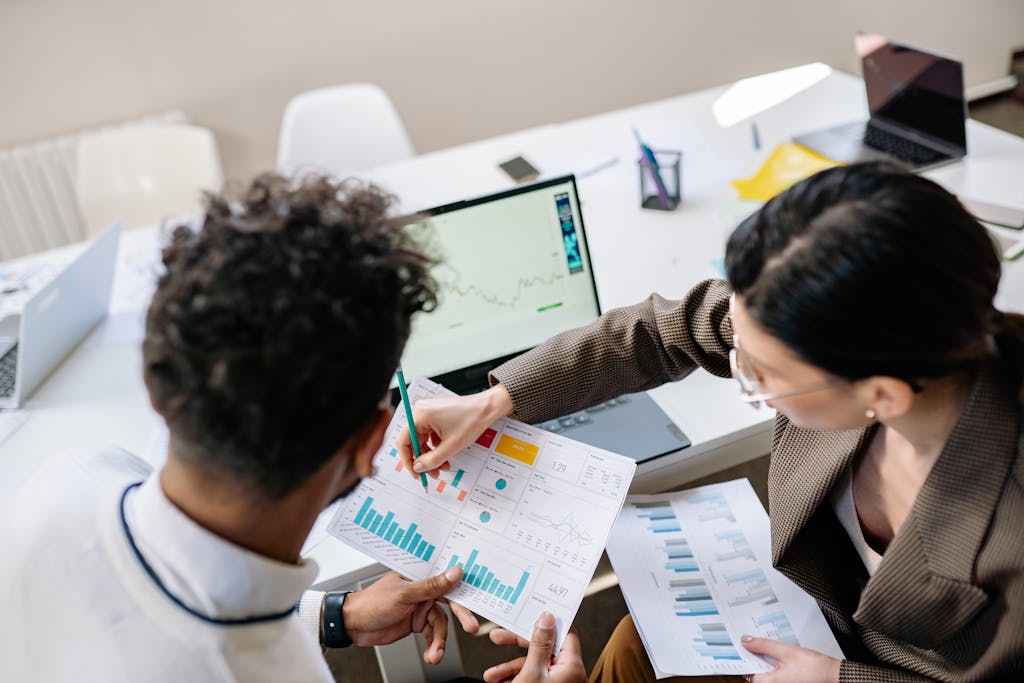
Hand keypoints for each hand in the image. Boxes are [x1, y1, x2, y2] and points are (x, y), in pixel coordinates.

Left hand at [341, 566, 478, 663]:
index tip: (477, 599)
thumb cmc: (372, 602)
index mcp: (419, 574)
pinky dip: (433, 646)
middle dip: (460, 616)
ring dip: (439, 640)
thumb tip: (455, 572)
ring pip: (441, 623)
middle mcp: (422, 589)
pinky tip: (431, 655)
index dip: (464, 588)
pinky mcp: (416, 623)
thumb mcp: (404, 594)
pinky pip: (432, 634)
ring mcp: (420, 607)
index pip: (447, 579)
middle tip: (471, 627)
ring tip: (435, 655)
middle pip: (449, 602)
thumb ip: (431, 585)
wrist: (352, 625)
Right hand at [395, 384, 512, 477]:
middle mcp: (421, 412)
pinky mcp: (435, 415)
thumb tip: (418, 468)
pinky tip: (446, 454)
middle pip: (413, 442)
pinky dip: (437, 446)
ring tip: (444, 466)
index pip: (403, 441)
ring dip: (431, 455)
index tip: (416, 473)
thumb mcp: (451, 446)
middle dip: (423, 460)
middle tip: (432, 474)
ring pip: (423, 440)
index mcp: (420, 416)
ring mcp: (428, 413)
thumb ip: (431, 460)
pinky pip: (430, 435)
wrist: (487, 408)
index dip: (408, 460)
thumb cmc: (471, 420)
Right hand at [482, 612, 585, 682]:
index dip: (550, 620)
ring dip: (509, 667)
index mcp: (572, 666)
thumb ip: (539, 643)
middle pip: (544, 647)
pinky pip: (533, 678)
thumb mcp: (532, 671)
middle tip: (496, 637)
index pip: (566, 632)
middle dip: (516, 645)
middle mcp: (568, 674)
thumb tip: (548, 617)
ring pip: (534, 665)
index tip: (533, 611)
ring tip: (490, 676)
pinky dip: (515, 678)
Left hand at [741, 635, 840, 682]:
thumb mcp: (786, 651)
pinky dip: (774, 664)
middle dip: (755, 657)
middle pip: (757, 672)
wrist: (834, 676)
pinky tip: (778, 654)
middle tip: (753, 641)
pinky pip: (776, 674)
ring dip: (765, 660)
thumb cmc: (814, 668)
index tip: (742, 645)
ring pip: (767, 672)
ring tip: (767, 645)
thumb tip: (746, 641)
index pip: (749, 671)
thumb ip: (764, 646)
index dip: (745, 657)